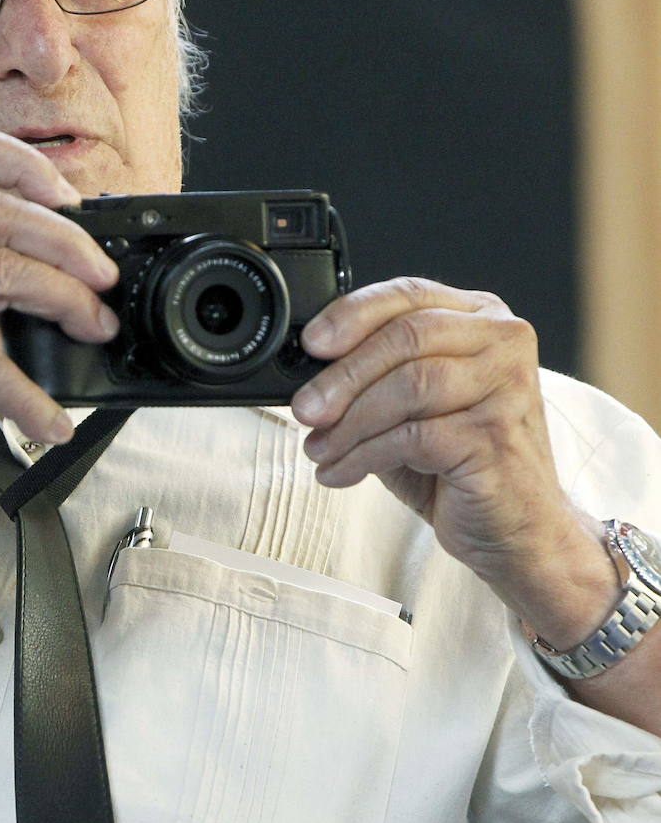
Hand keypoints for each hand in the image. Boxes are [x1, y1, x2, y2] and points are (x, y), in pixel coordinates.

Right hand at [0, 124, 119, 499]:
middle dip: (72, 243)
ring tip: (94, 327)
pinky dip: (26, 398)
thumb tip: (36, 281)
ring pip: (8, 273)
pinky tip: (47, 420)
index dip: (31, 166)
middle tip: (103, 278)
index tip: (68, 198)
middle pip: (6, 211)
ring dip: (67, 303)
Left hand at [290, 277, 577, 581]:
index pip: (408, 294)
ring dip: (349, 423)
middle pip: (406, 336)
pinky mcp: (496, 436)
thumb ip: (374, 373)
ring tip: (320, 449)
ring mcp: (507, 388)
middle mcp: (503, 342)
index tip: (311, 344)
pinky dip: (364, 456)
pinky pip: (413, 437)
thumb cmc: (457, 460)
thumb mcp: (410, 404)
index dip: (352, 315)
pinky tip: (340, 472)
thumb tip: (307, 370)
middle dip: (343, 376)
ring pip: (408, 386)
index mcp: (481, 318)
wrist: (517, 527)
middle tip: (305, 409)